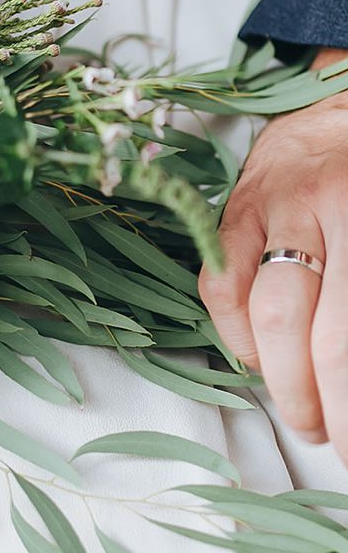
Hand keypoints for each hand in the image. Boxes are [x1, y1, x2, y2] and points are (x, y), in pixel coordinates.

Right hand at [198, 49, 347, 460]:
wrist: (334, 111)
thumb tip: (346, 372)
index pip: (346, 338)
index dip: (346, 403)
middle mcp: (316, 210)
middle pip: (305, 333)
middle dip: (318, 405)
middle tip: (333, 440)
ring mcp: (267, 208)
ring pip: (260, 314)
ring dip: (279, 383)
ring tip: (302, 413)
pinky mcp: (231, 210)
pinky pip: (216, 284)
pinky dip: (233, 334)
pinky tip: (258, 357)